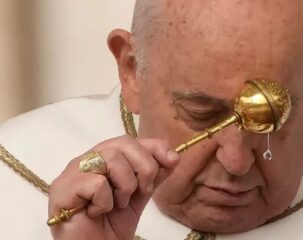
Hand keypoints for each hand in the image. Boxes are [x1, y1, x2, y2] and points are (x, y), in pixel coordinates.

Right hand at [48, 135, 178, 239]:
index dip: (154, 147)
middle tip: (142, 191)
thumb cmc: (113, 224)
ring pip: (111, 158)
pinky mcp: (62, 189)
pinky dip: (105, 202)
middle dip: (144, 167)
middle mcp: (86, 160)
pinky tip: (97, 212)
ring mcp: (71, 173)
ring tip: (117, 204)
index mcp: (103, 158)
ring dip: (125, 186)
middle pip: (123, 143)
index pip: (130, 140)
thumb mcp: (140, 195)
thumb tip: (174, 155)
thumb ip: (153, 174)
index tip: (172, 161)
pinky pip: (96, 183)